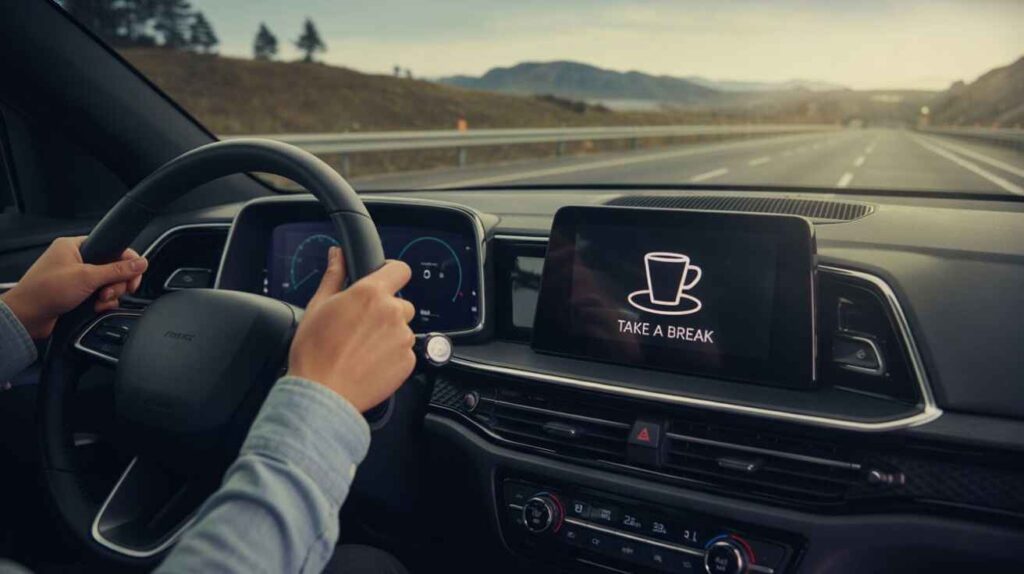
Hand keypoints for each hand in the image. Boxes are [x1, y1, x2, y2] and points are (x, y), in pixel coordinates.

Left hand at [0, 237, 147, 338]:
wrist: (27, 318)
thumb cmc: (44, 291)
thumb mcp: (87, 277)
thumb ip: (117, 270)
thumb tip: (141, 262)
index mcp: (75, 246)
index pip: (112, 247)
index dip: (127, 261)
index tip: (135, 275)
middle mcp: (76, 260)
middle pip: (114, 268)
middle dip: (116, 283)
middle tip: (109, 291)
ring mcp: (77, 278)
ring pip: (109, 284)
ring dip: (109, 295)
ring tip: (98, 300)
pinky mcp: (78, 294)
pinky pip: (101, 296)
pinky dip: (102, 303)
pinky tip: (94, 307)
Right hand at [287, 247, 415, 411]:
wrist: (322, 393)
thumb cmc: (315, 352)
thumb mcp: (318, 306)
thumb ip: (334, 275)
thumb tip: (337, 255)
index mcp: (371, 293)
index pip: (400, 269)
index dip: (392, 273)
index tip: (385, 279)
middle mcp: (392, 313)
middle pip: (400, 303)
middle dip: (385, 311)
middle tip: (361, 325)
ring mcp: (403, 338)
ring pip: (402, 328)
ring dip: (388, 334)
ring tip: (361, 348)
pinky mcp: (408, 362)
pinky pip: (404, 351)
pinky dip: (391, 355)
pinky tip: (368, 362)